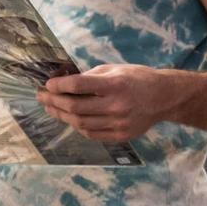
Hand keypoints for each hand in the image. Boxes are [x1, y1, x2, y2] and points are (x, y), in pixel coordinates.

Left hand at [37, 64, 174, 142]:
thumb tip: (63, 82)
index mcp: (115, 84)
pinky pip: (92, 134)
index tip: (48, 84)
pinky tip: (70, 119)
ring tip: (51, 108)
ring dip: (61, 116)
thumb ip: (90, 77)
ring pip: (80, 123)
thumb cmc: (137, 78)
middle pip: (75, 108)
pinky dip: (78, 127)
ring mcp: (119, 124)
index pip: (78, 86)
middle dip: (54, 101)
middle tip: (42, 97)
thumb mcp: (115, 69)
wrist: (164, 98)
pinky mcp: (121, 136)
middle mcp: (116, 105)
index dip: (59, 86)